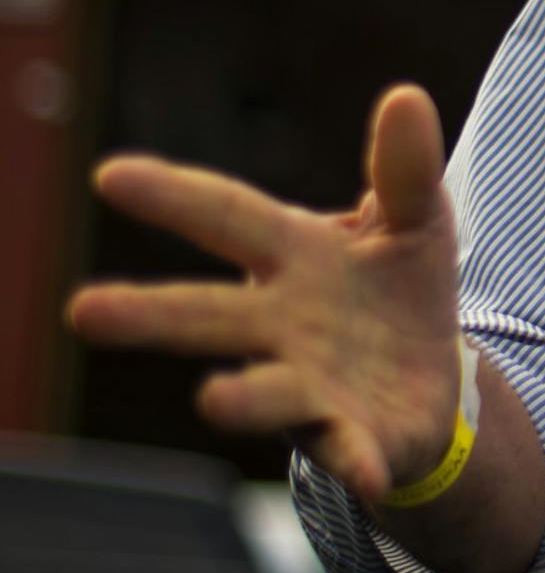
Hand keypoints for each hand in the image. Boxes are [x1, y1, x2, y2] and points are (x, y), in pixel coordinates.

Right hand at [67, 84, 462, 505]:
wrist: (431, 376)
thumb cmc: (400, 287)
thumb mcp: (415, 220)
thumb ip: (405, 171)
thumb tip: (407, 98)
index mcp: (294, 257)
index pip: (228, 217)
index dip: (175, 197)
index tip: (111, 175)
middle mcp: (284, 324)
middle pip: (212, 315)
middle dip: (152, 313)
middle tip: (85, 310)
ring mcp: (313, 384)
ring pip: (269, 392)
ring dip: (244, 398)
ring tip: (215, 401)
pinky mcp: (357, 436)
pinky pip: (352, 450)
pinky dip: (357, 461)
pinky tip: (371, 474)